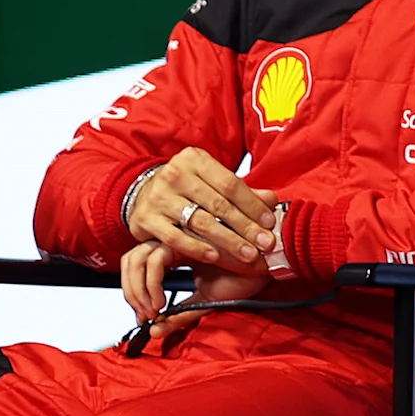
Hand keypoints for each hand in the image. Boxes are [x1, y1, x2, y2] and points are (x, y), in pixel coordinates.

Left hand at [121, 243, 271, 320]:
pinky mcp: (185, 239)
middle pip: (131, 259)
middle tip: (144, 316)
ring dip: (139, 290)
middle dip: (130, 291)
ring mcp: (178, 237)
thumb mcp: (207, 299)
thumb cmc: (246, 274)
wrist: (270, 261)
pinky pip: (155, 261)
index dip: (134, 291)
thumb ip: (182, 312)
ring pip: (138, 258)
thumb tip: (156, 331)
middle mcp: (174, 240)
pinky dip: (152, 284)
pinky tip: (163, 302)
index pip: (139, 264)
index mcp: (177, 249)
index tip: (146, 317)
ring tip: (154, 310)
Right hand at [126, 145, 279, 269]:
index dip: (253, 205)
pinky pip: (176, 237)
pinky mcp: (146, 219)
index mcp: (194, 159)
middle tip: (265, 243)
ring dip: (228, 241)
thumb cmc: (186, 187)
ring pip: (200, 222)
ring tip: (248, 253)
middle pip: (218, 204)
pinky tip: (215, 256)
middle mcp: (174, 174)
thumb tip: (272, 200)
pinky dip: (197, 248)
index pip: (230, 184)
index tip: (268, 223)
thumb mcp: (211, 180)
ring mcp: (158, 197)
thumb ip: (241, 191)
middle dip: (246, 227)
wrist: (142, 193)